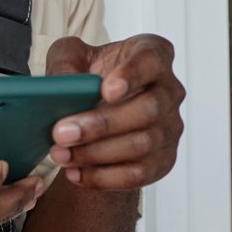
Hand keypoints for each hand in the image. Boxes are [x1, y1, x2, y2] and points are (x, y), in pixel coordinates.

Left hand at [45, 34, 184, 189]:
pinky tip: (76, 173)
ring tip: (61, 154)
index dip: (132, 75)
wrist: (97, 106)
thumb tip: (62, 87)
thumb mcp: (71, 56)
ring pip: (141, 146)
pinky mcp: (163, 159)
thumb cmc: (90, 73)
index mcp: (152, 54)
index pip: (152, 60)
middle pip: (147, 110)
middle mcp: (168, 90)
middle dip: (101, 125)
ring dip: (96, 154)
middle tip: (61, 132)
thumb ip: (65, 63)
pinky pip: (139, 174)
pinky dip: (104, 177)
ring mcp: (170, 127)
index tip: (106, 90)